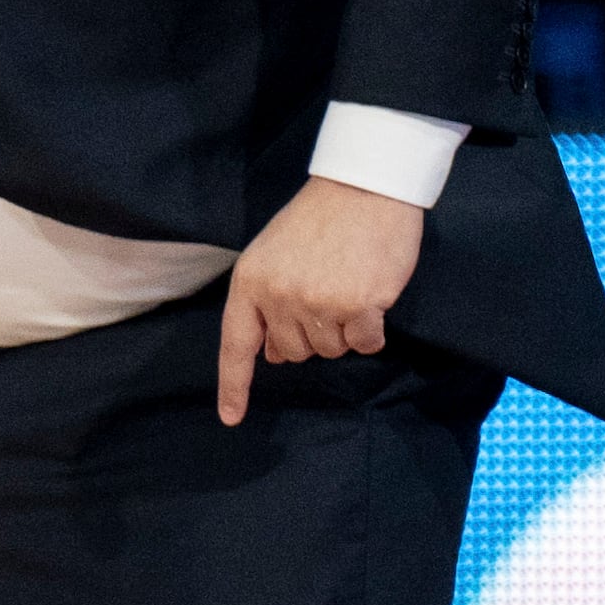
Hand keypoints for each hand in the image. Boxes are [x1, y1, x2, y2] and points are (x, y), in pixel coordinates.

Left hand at [216, 175, 424, 426]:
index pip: (236, 345)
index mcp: (250, 283)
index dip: (234, 385)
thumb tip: (271, 354)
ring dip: (344, 329)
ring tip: (348, 285)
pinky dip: (372, 330)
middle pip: (293, 352)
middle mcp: (279, 298)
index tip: (231, 417)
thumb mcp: (273, 256)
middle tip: (325, 291)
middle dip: (310, 334)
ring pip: (331, 350)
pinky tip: (372, 296)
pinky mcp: (359, 307)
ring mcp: (318, 304)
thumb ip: (265, 302)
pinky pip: (366, 344)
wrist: (364, 187)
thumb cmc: (318, 220)